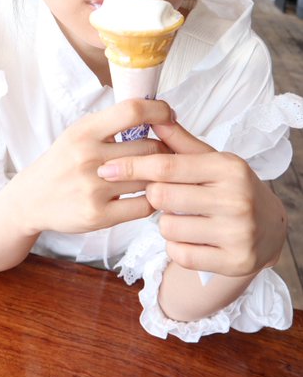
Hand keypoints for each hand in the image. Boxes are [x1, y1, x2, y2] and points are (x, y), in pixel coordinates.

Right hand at [13, 99, 174, 235]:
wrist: (32, 198)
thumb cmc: (63, 161)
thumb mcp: (79, 132)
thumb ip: (112, 123)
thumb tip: (156, 113)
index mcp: (85, 131)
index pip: (132, 111)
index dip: (158, 111)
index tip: (168, 116)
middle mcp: (88, 157)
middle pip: (149, 148)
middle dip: (163, 150)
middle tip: (165, 153)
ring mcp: (93, 188)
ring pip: (150, 178)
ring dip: (159, 177)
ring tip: (155, 174)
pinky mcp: (98, 216)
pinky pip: (144, 206)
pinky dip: (151, 200)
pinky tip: (145, 194)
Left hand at [97, 119, 286, 275]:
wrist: (269, 229)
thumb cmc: (230, 188)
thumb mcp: (210, 160)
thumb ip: (179, 141)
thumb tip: (153, 115)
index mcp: (227, 167)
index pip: (167, 165)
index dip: (132, 166)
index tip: (107, 168)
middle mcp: (236, 198)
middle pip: (162, 196)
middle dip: (153, 195)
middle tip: (164, 194)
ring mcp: (237, 232)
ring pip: (168, 227)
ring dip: (166, 223)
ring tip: (184, 217)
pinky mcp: (234, 261)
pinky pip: (180, 254)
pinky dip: (177, 247)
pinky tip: (192, 237)